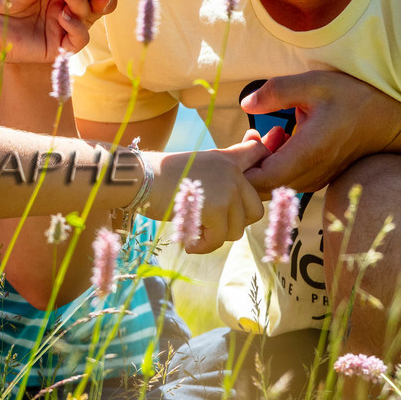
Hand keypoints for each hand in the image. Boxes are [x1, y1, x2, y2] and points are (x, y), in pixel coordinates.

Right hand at [144, 133, 269, 253]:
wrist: (137, 178)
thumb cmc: (160, 175)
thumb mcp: (197, 165)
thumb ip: (223, 171)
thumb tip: (245, 169)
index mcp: (227, 159)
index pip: (259, 154)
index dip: (262, 172)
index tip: (250, 187)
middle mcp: (232, 172)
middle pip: (255, 211)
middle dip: (233, 223)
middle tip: (209, 224)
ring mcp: (226, 190)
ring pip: (237, 229)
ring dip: (216, 236)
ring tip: (194, 230)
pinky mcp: (215, 209)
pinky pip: (218, 239)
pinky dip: (203, 245)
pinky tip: (189, 243)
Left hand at [240, 71, 400, 193]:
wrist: (388, 118)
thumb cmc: (352, 98)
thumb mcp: (313, 83)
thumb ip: (276, 92)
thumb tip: (246, 104)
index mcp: (308, 152)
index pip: (262, 180)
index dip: (244, 165)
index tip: (249, 136)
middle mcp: (312, 172)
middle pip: (265, 185)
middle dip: (251, 161)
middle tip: (255, 131)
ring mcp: (317, 178)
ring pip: (276, 183)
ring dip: (265, 161)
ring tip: (273, 131)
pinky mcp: (320, 178)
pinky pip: (289, 179)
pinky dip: (278, 163)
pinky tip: (285, 138)